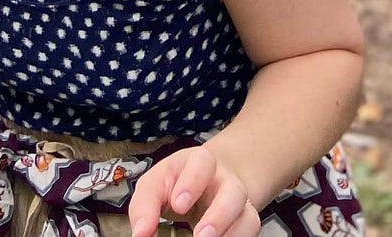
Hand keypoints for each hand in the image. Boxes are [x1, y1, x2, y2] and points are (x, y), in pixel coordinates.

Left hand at [127, 145, 258, 236]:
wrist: (207, 182)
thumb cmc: (177, 182)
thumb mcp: (156, 184)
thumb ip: (145, 206)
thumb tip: (140, 234)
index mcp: (199, 163)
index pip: (202, 162)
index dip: (192, 182)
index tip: (177, 205)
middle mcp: (224, 181)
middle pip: (234, 190)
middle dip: (219, 214)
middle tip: (200, 235)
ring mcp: (238, 203)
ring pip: (249, 214)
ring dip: (231, 232)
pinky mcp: (246, 220)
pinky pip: (251, 229)